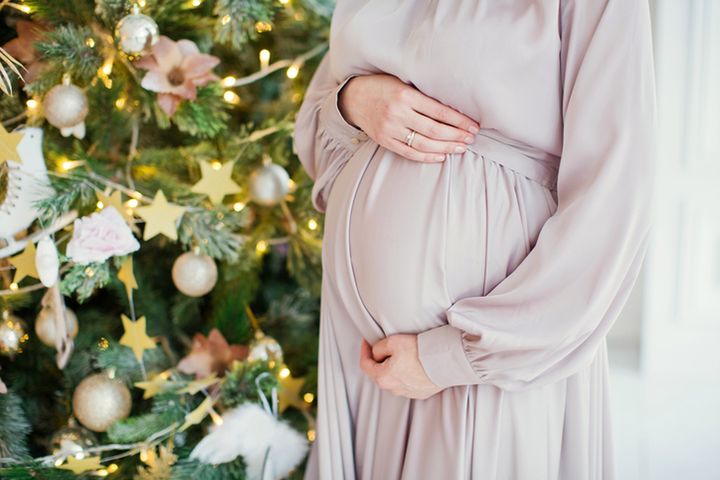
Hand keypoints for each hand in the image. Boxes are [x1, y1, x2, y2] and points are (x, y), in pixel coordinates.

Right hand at [338, 74, 479, 162]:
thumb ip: (423, 93)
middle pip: (434, 130)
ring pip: (424, 144)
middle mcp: (398, 113)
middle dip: (456, 135)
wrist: (353, 98)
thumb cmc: (383, 86)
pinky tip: (442, 156)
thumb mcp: (402, 81)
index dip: (460, 120)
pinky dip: (427, 157)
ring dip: (446, 147)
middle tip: (471, 138)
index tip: (473, 125)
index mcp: (405, 95)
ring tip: (461, 148)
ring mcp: (390, 130)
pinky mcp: (385, 141)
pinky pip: (409, 153)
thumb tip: (454, 105)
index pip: (439, 111)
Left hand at [359, 335, 441, 399]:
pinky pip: (407, 382)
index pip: (365, 364)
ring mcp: (407, 392)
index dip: (364, 350)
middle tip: (382, 346)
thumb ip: (378, 348)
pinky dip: (406, 373)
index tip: (367, 341)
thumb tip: (376, 352)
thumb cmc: (420, 352)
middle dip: (378, 359)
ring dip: (393, 367)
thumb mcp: (393, 341)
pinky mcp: (419, 392)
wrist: (445, 362)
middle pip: (378, 373)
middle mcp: (393, 388)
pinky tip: (413, 363)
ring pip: (393, 378)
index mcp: (383, 377)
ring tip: (401, 354)